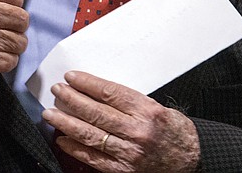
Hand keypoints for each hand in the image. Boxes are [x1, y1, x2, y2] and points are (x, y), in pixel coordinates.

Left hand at [43, 71, 199, 172]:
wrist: (191, 158)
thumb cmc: (172, 130)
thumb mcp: (155, 106)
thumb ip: (127, 101)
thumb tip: (94, 91)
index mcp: (146, 111)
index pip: (109, 92)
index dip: (87, 83)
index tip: (72, 77)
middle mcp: (138, 131)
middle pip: (96, 112)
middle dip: (71, 100)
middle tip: (57, 91)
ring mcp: (130, 152)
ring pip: (90, 135)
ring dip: (66, 123)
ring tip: (51, 114)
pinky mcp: (124, 170)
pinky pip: (94, 158)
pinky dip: (75, 148)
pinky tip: (62, 139)